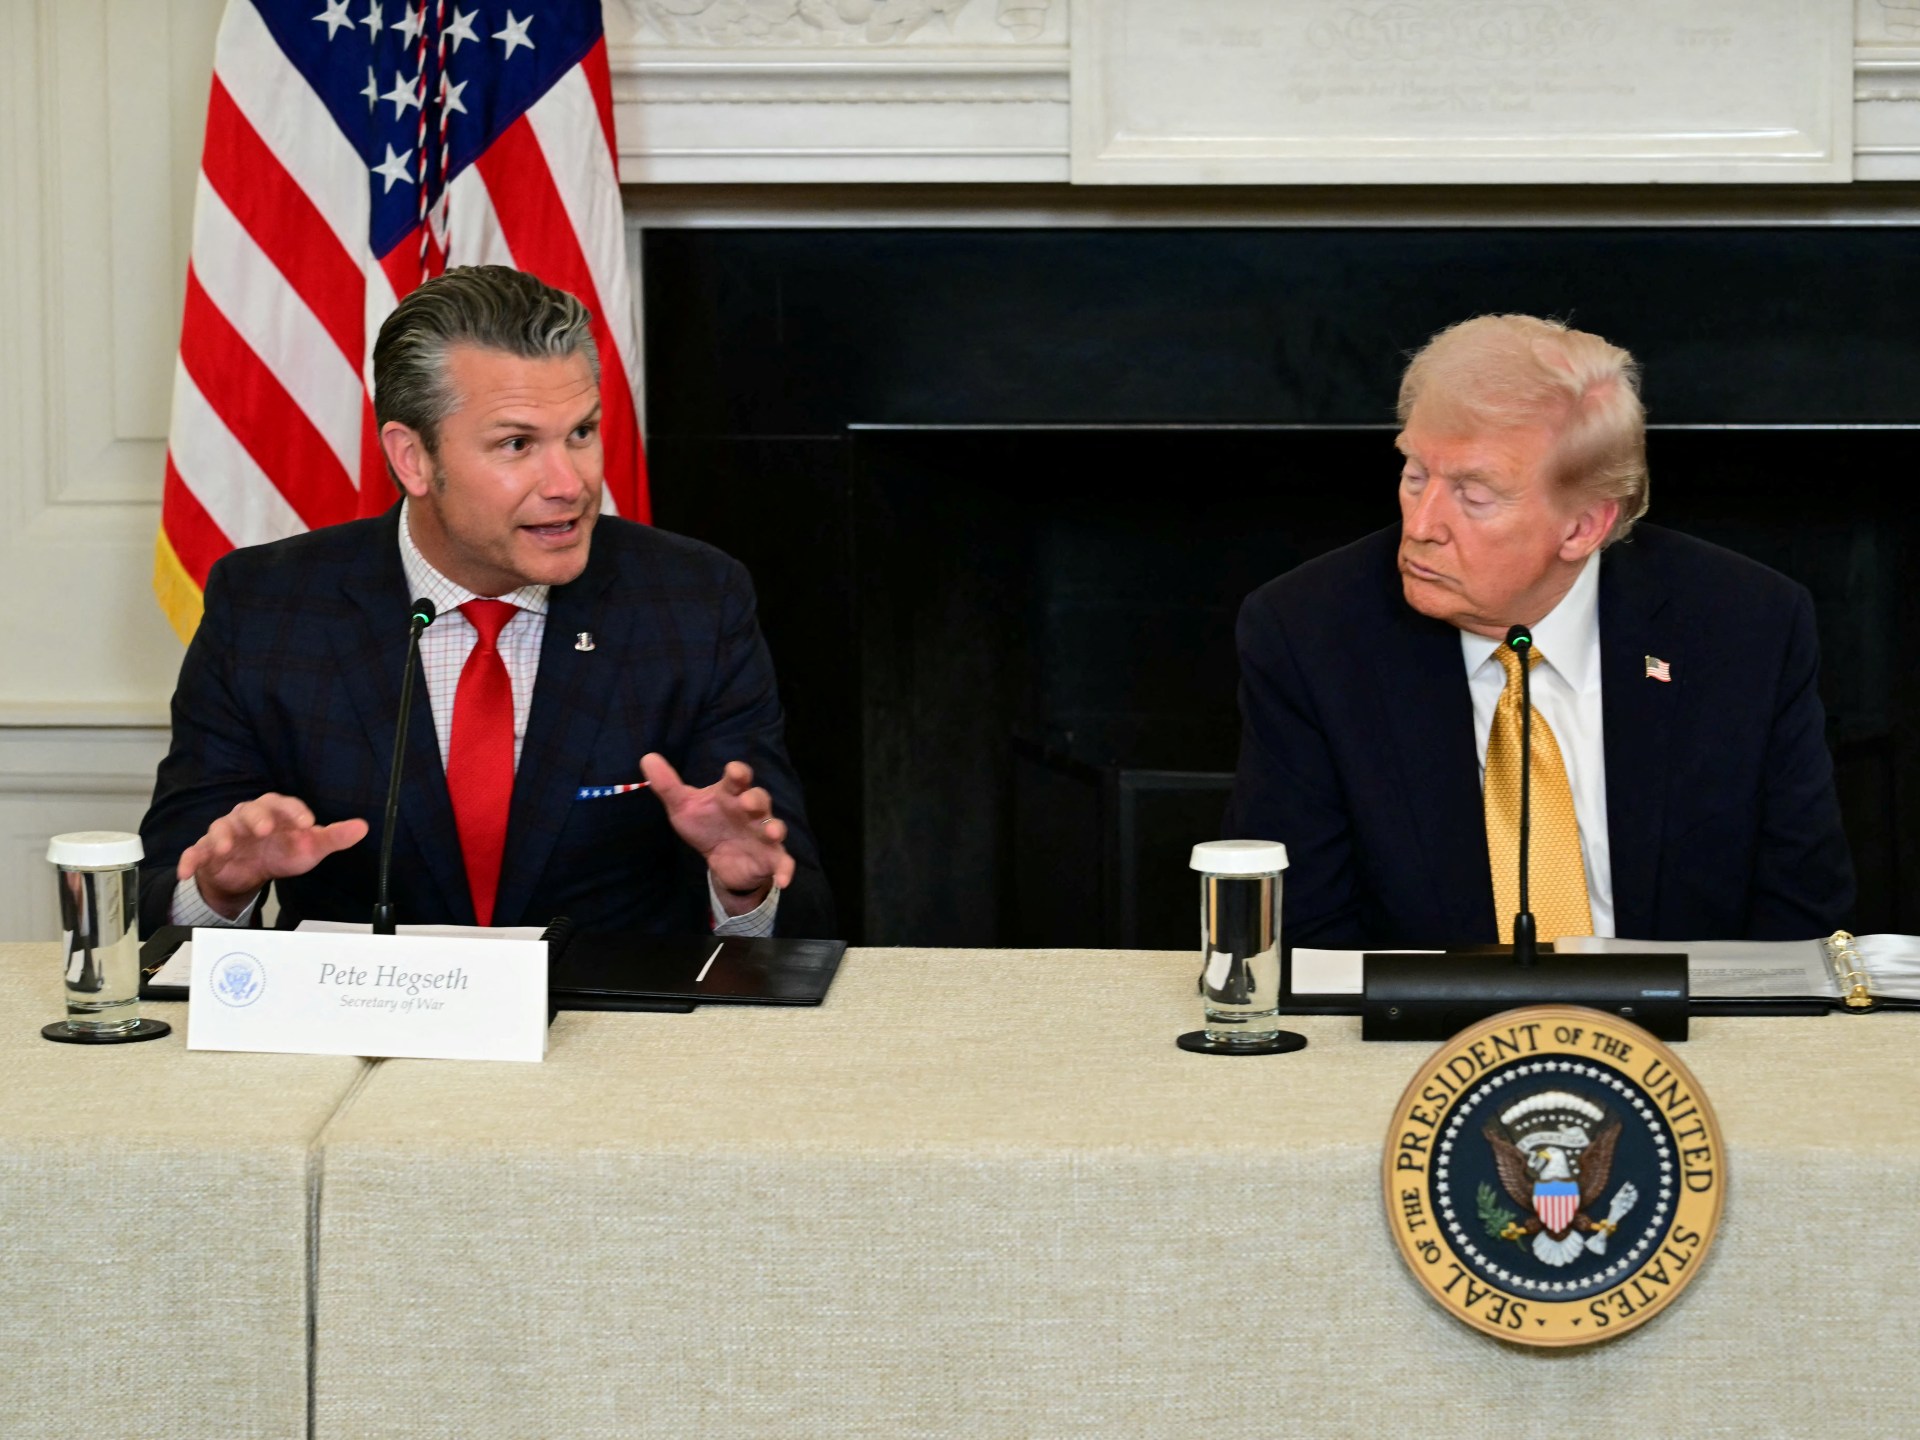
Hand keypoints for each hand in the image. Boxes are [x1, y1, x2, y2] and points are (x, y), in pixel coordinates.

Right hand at [176, 793, 368, 919]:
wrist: (250, 872)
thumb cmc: (280, 852)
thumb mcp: (309, 847)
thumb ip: (333, 837)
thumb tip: (362, 827)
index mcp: (275, 813)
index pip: (285, 805)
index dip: (295, 812)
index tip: (308, 823)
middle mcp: (248, 818)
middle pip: (250, 811)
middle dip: (257, 818)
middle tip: (264, 828)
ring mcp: (225, 835)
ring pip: (219, 829)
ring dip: (221, 837)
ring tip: (224, 848)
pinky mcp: (206, 853)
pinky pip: (194, 853)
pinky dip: (189, 861)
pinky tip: (186, 871)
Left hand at [640, 753, 793, 913]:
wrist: (720, 858)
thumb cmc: (706, 824)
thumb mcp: (684, 807)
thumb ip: (668, 785)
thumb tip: (647, 758)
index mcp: (732, 794)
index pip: (739, 778)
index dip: (738, 773)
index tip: (734, 772)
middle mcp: (751, 811)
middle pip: (760, 799)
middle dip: (756, 799)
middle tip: (748, 802)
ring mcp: (763, 834)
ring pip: (775, 826)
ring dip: (775, 828)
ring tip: (773, 832)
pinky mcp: (770, 857)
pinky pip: (783, 862)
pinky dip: (785, 870)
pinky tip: (783, 881)